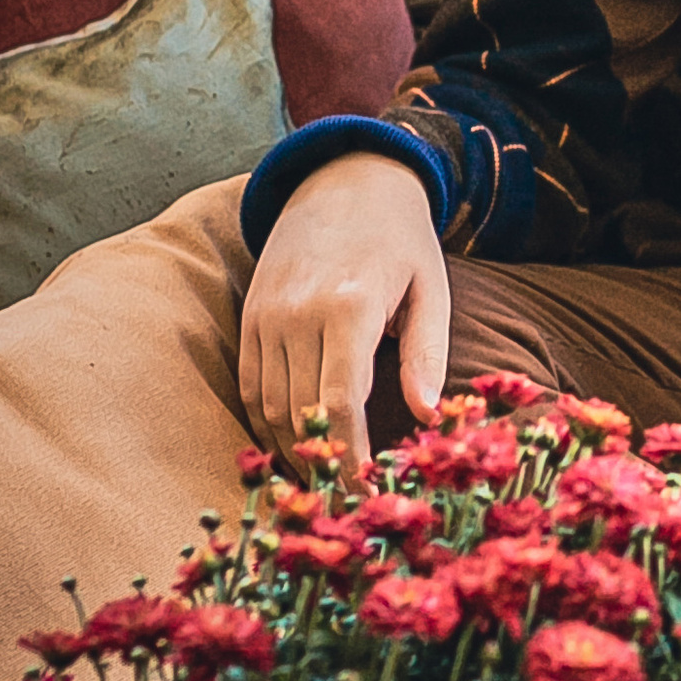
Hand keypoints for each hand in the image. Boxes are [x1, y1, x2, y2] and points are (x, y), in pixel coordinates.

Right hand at [238, 152, 450, 473]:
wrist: (344, 180)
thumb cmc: (401, 240)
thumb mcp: (431, 290)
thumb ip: (427, 355)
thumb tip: (427, 416)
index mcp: (348, 306)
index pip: (338, 403)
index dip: (348, 456)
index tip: (363, 493)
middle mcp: (296, 313)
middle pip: (298, 413)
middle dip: (322, 463)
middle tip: (347, 501)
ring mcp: (265, 315)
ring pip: (268, 406)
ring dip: (292, 450)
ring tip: (324, 481)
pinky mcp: (249, 317)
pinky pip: (251, 385)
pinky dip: (268, 423)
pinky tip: (296, 444)